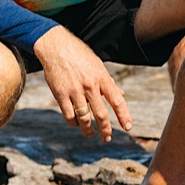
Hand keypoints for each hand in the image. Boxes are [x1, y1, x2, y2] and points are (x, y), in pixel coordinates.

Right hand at [33, 26, 131, 141]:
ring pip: (84, 118)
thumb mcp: (98, 65)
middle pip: (101, 114)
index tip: (128, 127)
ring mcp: (75, 91)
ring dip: (88, 130)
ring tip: (90, 134)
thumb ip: (109, 82)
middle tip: (107, 138)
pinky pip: (69, 116)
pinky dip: (73, 123)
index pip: (117, 100)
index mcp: (102, 77)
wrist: (56, 46)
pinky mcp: (60, 95)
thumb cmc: (80, 55)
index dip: (124, 115)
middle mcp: (90, 85)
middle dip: (106, 129)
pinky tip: (76, 123)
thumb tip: (121, 95)